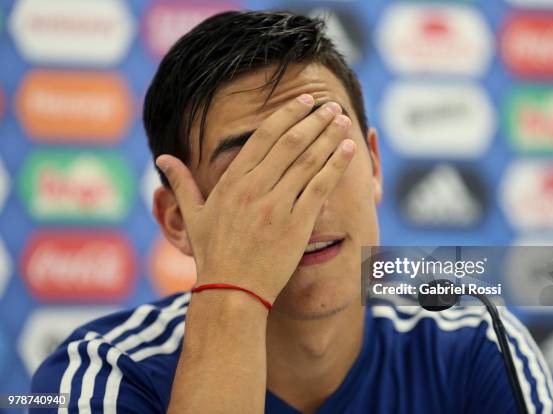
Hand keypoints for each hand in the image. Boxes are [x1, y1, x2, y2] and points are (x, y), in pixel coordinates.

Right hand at [156, 94, 354, 302]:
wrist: (231, 291)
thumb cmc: (213, 254)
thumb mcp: (192, 215)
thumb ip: (181, 182)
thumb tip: (162, 157)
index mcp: (232, 182)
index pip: (264, 137)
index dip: (287, 115)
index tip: (304, 102)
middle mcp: (255, 188)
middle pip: (291, 142)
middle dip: (314, 119)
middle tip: (331, 105)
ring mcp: (277, 205)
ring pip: (308, 160)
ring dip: (329, 136)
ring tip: (343, 119)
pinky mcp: (296, 224)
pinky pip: (320, 187)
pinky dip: (336, 165)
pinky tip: (349, 149)